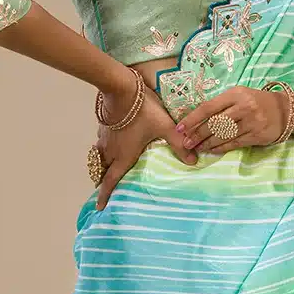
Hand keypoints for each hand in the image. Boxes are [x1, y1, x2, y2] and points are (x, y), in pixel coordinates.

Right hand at [95, 86, 196, 209]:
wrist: (121, 87)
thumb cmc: (143, 110)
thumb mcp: (165, 127)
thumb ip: (178, 144)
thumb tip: (194, 161)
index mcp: (124, 156)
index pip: (111, 181)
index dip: (104, 195)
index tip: (99, 207)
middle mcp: (111, 150)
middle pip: (102, 171)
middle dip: (102, 181)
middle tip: (104, 188)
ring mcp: (105, 137)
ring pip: (99, 157)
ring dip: (101, 165)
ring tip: (104, 169)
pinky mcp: (103, 125)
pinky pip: (100, 143)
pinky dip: (102, 149)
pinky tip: (110, 143)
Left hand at [176, 86, 293, 153]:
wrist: (285, 110)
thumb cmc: (256, 102)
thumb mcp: (239, 95)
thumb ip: (221, 104)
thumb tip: (196, 119)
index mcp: (236, 93)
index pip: (208, 107)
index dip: (192, 119)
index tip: (180, 127)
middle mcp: (244, 106)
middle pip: (214, 123)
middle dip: (197, 134)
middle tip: (186, 142)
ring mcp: (251, 122)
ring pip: (223, 135)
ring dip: (207, 143)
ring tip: (197, 147)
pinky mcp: (257, 135)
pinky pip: (234, 143)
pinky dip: (221, 147)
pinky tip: (212, 150)